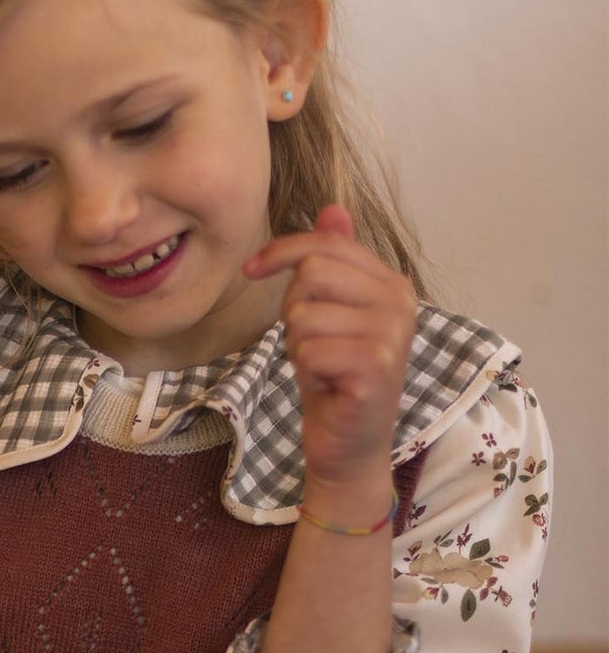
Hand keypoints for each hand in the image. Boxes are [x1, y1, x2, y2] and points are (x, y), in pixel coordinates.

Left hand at [245, 204, 416, 500]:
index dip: (281, 253)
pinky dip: (305, 370)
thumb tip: (331, 208)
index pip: (325, 245)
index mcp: (390, 283)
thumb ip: (334, 261)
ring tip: (321, 366)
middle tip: (311, 343)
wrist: (349, 444)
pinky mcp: (374, 369)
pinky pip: (308, 350)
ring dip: (298, 346)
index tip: (253, 269)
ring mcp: (390, 336)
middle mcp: (399, 303)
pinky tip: (326, 385)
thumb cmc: (335, 377)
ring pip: (303, 315)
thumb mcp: (329, 312)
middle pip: (312, 275)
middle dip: (293, 311)